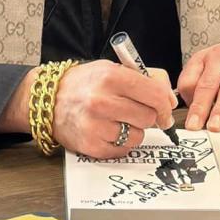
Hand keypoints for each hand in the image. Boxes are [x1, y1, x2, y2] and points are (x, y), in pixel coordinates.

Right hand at [51, 60, 175, 158]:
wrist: (49, 100)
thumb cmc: (85, 83)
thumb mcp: (112, 68)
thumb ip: (144, 78)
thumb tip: (170, 98)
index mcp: (110, 76)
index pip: (154, 93)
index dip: (164, 103)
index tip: (165, 108)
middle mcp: (102, 100)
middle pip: (148, 117)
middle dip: (147, 116)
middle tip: (135, 111)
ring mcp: (95, 125)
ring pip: (138, 136)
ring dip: (133, 130)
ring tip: (117, 120)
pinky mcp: (91, 146)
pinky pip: (123, 150)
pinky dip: (120, 143)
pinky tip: (107, 131)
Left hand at [177, 39, 219, 132]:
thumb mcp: (212, 66)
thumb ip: (200, 85)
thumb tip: (194, 113)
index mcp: (204, 57)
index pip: (188, 79)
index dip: (186, 100)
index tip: (188, 116)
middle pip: (207, 85)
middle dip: (199, 107)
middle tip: (193, 125)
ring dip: (219, 111)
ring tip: (214, 127)